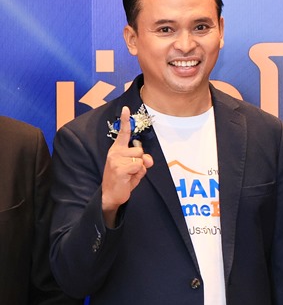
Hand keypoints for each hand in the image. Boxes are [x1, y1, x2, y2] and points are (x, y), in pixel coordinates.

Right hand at [102, 106, 153, 226]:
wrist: (111, 195)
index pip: (123, 133)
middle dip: (140, 162)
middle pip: (140, 150)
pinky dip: (138, 175)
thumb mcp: (135, 168)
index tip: (126, 109)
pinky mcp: (119, 169)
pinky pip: (138, 167)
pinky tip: (128, 179)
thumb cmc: (123, 179)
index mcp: (117, 150)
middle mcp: (115, 152)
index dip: (125, 121)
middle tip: (131, 171)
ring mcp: (116, 160)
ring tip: (129, 176)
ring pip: (140, 159)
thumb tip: (148, 160)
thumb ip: (142, 160)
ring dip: (139, 169)